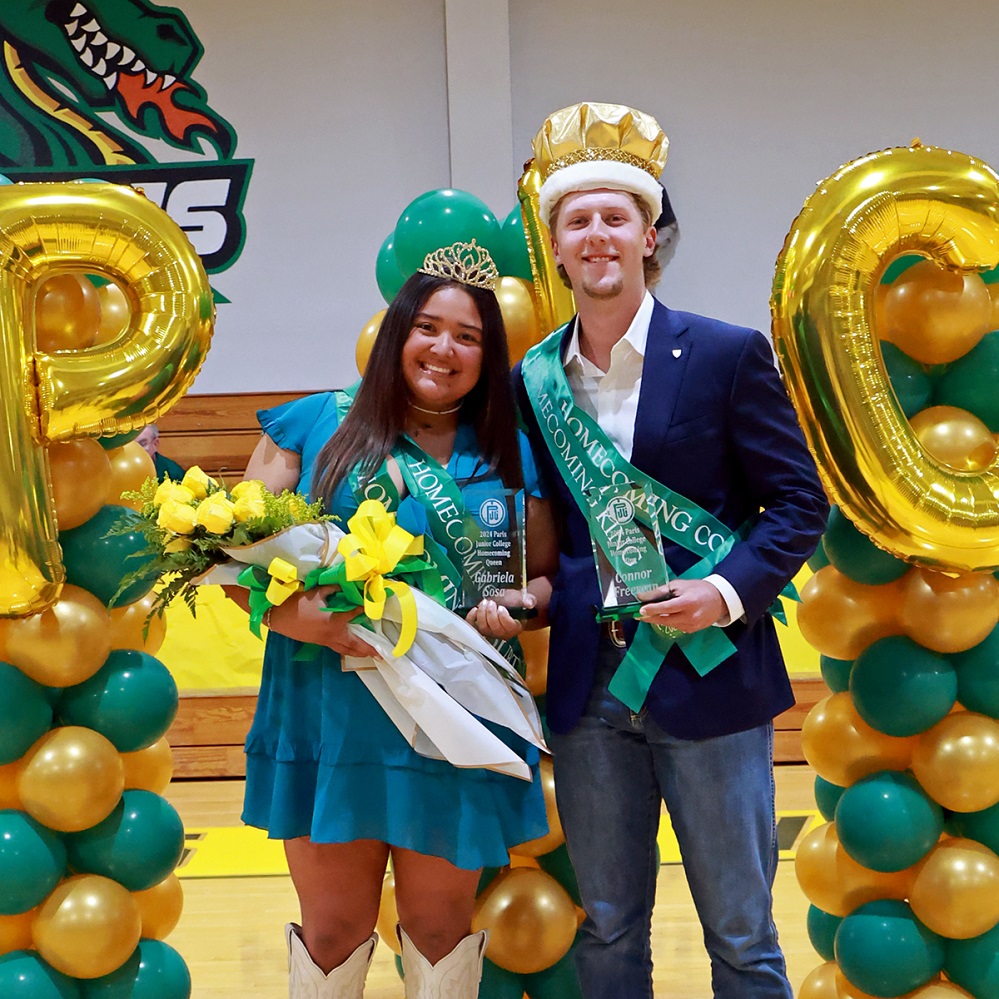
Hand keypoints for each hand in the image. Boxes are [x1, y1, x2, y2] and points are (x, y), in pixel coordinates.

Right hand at [224, 584, 378, 658]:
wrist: (278, 616)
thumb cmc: (298, 603)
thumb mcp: (316, 592)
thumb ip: (333, 588)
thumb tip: (346, 582)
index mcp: (333, 621)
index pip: (354, 616)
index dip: (363, 611)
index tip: (372, 609)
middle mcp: (332, 634)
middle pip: (353, 644)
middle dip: (367, 649)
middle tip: (380, 654)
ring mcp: (324, 640)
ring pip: (345, 649)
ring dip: (358, 653)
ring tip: (370, 656)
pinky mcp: (318, 642)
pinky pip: (336, 648)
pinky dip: (346, 650)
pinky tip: (350, 650)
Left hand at [466, 591, 536, 639]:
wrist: (507, 604)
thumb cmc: (515, 603)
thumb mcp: (523, 599)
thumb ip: (528, 600)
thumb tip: (529, 603)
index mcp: (515, 627)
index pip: (509, 627)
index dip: (504, 618)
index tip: (502, 608)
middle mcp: (502, 633)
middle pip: (495, 629)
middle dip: (491, 615)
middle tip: (491, 602)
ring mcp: (490, 632)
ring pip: (484, 628)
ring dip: (482, 614)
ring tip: (484, 602)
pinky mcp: (480, 628)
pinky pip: (473, 627)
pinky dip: (471, 619)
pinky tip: (474, 609)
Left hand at [637, 579, 724, 632]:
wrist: (719, 600)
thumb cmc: (698, 589)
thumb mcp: (679, 585)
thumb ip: (661, 591)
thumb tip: (643, 596)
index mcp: (687, 603)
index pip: (666, 608)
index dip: (652, 609)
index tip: (640, 610)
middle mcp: (690, 617)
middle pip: (664, 619)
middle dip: (650, 617)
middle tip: (638, 615)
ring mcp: (692, 626)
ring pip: (669, 624)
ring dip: (658, 619)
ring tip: (648, 614)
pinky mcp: (692, 630)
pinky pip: (676, 627)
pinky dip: (668, 622)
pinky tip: (664, 616)